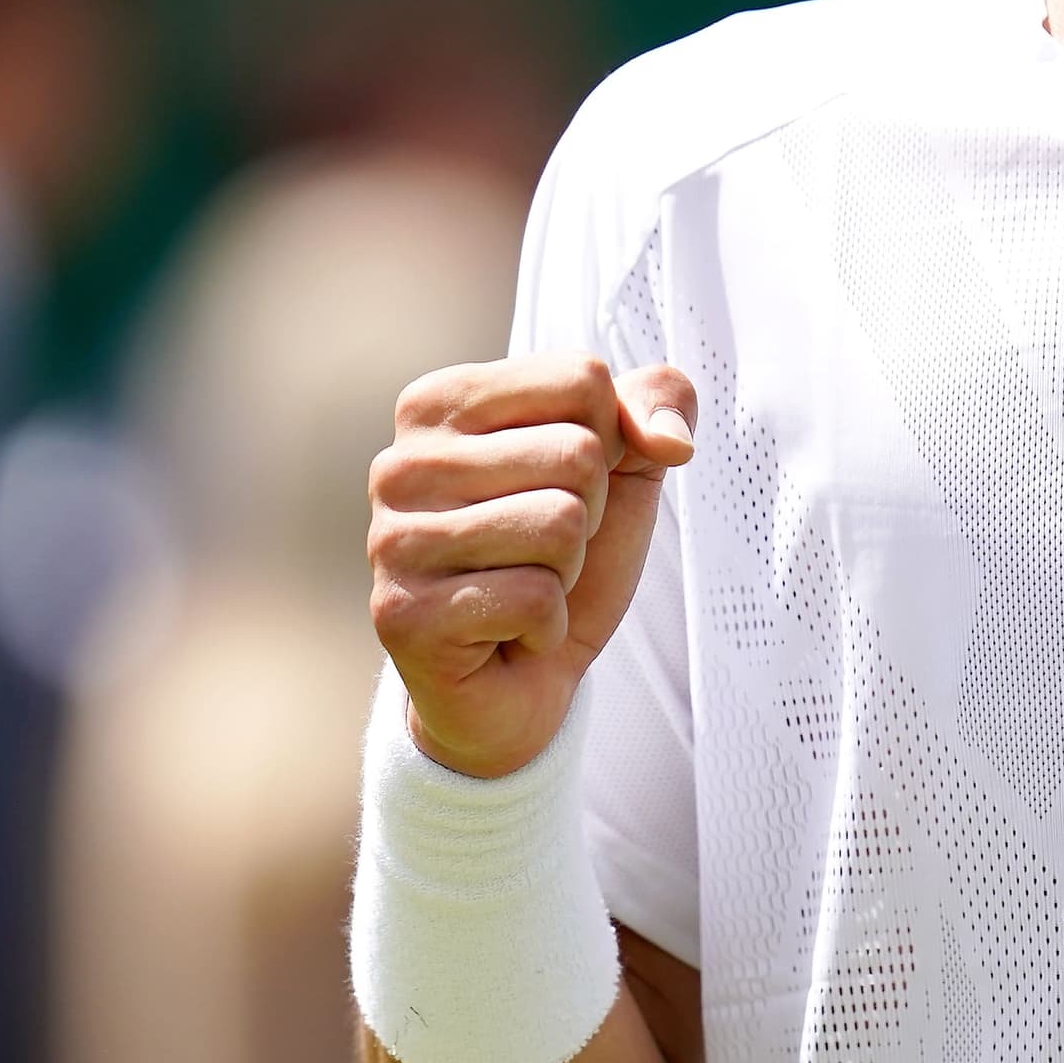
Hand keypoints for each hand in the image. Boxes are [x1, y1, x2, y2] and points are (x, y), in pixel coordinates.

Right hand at [368, 353, 698, 779]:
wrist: (520, 682)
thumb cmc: (561, 556)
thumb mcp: (623, 465)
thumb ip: (655, 404)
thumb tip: (671, 441)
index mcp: (439, 403)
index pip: (581, 380)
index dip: (606, 443)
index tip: (560, 486)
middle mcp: (400, 463)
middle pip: (577, 452)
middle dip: (589, 513)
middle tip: (543, 551)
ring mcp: (393, 539)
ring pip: (561, 524)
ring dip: (567, 569)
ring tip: (526, 585)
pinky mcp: (401, 614)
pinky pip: (535, 597)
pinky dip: (545, 623)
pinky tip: (508, 632)